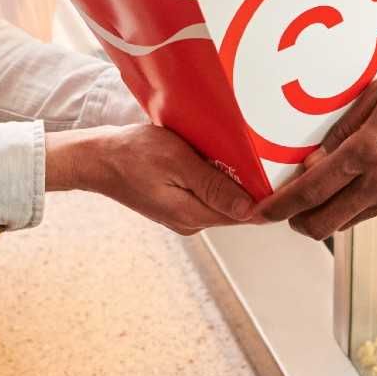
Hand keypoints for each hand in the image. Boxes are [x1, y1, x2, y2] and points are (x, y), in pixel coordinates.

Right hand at [49, 124, 254, 233]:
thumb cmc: (133, 154)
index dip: (265, 197)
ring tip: (242, 154)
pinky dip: (215, 178)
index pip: (244, 215)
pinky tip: (216, 159)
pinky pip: (206, 195)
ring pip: (221, 200)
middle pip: (235, 208)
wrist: (97, 159)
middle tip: (264, 155)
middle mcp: (190, 222)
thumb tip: (249, 209)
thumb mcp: (177, 162)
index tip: (279, 173)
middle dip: (251, 186)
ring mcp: (182, 215)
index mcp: (192, 215)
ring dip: (232, 180)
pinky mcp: (175, 204)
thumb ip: (213, 186)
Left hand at [255, 65, 376, 239]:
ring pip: (346, 222)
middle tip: (286, 207)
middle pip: (322, 223)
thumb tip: (314, 157)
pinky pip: (372, 212)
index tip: (259, 213)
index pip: (309, 191)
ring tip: (318, 191)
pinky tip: (354, 183)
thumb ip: (342, 128)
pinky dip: (354, 206)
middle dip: (297, 221)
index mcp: (368, 151)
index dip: (278, 207)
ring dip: (326, 215)